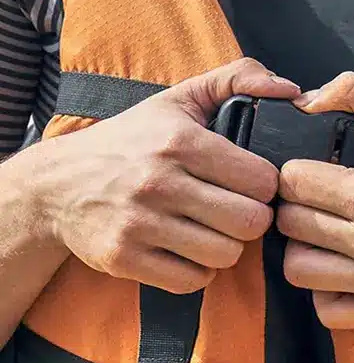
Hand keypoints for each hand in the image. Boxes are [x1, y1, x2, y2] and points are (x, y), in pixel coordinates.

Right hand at [32, 58, 300, 293]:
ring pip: (225, 255)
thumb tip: (292, 89)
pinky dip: (197, 271)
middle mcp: (158, 181)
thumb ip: (236, 81)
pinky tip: (185, 251)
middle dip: (250, 221)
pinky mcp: (124, 258)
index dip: (264, 187)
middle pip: (250, 223)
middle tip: (233, 213)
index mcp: (179, 141)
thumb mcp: (177, 101)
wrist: (54, 185)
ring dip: (225, 248)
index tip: (249, 186)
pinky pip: (193, 280)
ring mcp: (138, 222)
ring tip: (209, 231)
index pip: (262, 181)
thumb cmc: (130, 142)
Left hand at [278, 73, 353, 328]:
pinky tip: (341, 268)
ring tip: (326, 233)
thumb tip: (307, 99)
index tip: (314, 170)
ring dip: (303, 249)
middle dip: (297, 205)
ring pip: (298, 271)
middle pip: (290, 226)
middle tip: (320, 199)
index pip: (292, 183)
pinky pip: (329, 312)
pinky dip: (324, 292)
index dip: (296, 170)